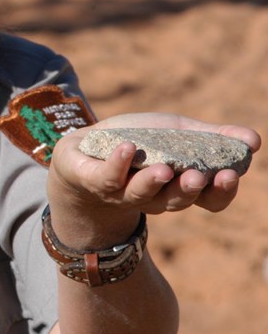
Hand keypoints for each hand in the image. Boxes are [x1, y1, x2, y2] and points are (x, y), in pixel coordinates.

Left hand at [48, 113, 260, 240]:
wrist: (83, 150)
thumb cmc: (137, 142)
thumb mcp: (177, 133)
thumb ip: (213, 136)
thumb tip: (255, 140)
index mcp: (177, 186)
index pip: (207, 200)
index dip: (220, 192)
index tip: (230, 174)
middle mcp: (153, 196)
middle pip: (176, 200)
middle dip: (189, 189)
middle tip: (199, 175)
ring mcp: (122, 192)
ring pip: (142, 195)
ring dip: (153, 182)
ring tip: (164, 168)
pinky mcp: (94, 181)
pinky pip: (107, 178)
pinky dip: (117, 164)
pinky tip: (126, 148)